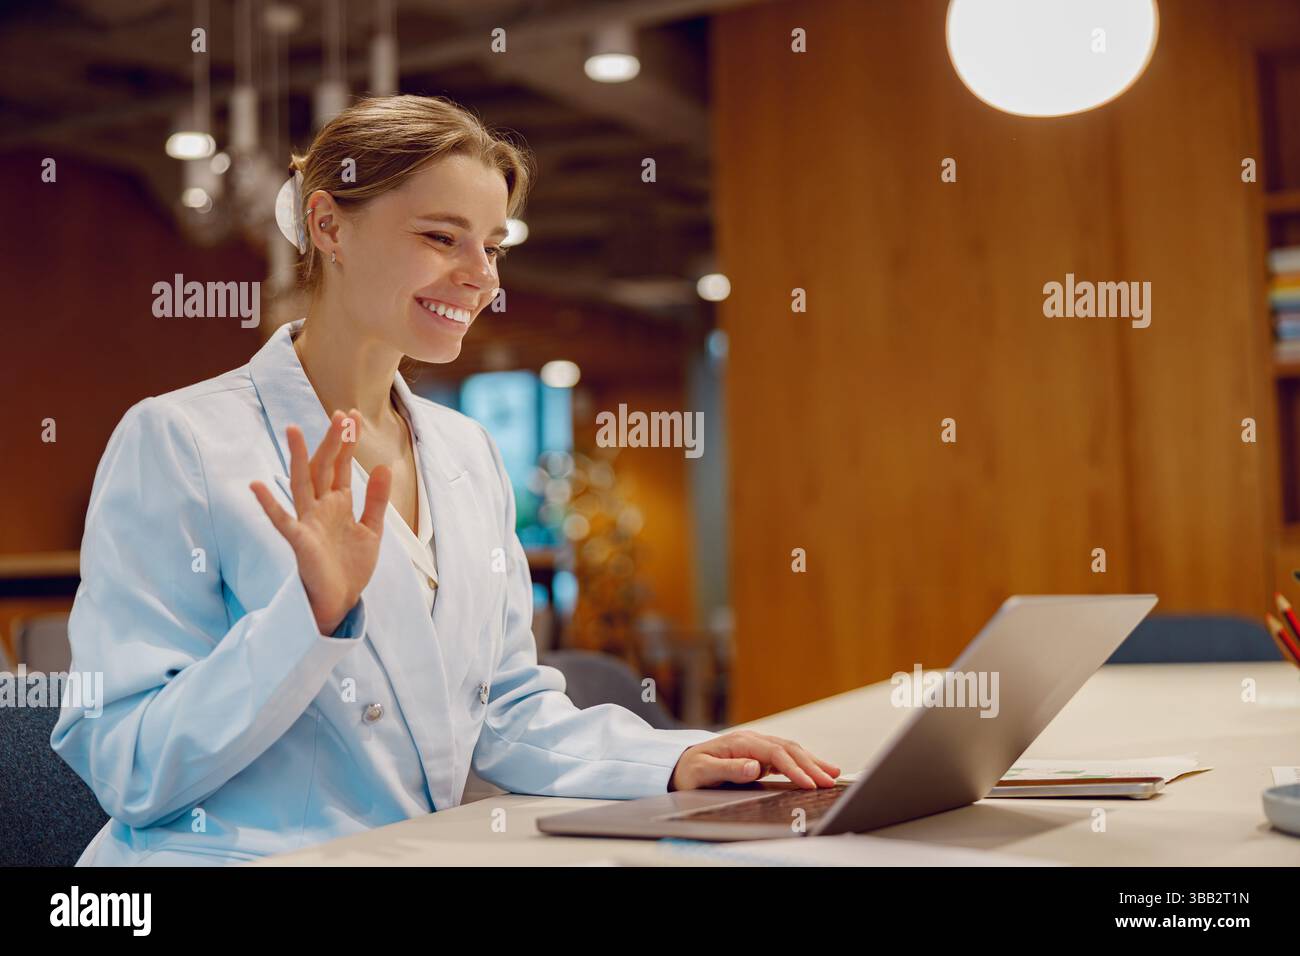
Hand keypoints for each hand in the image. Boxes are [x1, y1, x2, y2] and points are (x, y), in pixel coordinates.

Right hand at [249, 409, 391, 633]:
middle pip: (324, 468)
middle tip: (339, 415)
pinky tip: (257, 486)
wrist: (341, 602)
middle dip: (332, 443)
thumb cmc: (351, 566)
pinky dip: (269, 505)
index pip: (342, 466)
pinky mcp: (300, 542)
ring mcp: (308, 523)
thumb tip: (384, 465)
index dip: (347, 442)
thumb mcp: (372, 529)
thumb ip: (377, 499)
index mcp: (339, 504)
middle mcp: (321, 508)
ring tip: (293, 431)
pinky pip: (282, 521)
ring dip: (297, 458)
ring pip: (301, 484)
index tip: (352, 415)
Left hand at [668, 731, 840, 791]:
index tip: (809, 783)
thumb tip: (754, 767)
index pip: (775, 753)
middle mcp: (752, 741)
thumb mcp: (702, 772)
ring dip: (812, 762)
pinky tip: (815, 771)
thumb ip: (728, 769)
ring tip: (832, 774)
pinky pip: (785, 758)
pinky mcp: (758, 755)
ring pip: (790, 751)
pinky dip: (803, 764)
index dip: (795, 768)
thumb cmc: (689, 770)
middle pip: (788, 749)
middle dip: (811, 765)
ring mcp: (756, 747)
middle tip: (830, 781)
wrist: (679, 765)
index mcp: (741, 742)